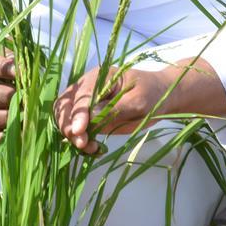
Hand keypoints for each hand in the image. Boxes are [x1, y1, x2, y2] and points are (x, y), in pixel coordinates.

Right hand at [0, 53, 15, 147]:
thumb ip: (19, 60)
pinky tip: (16, 130)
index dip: (0, 68)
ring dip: (4, 116)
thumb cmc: (16, 71)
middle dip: (3, 95)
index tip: (19, 72)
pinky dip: (0, 137)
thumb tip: (25, 69)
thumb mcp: (17, 60)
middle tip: (21, 95)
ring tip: (23, 113)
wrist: (16, 90)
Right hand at [52, 61, 225, 155]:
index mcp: (98, 77)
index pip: (81, 96)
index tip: (79, 131)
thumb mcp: (139, 101)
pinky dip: (79, 140)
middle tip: (82, 143)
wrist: (160, 98)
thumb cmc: (152, 94)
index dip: (77, 113)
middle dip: (69, 125)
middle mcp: (87, 88)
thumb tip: (90, 116)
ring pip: (65, 118)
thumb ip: (115, 108)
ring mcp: (86, 103)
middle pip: (65, 106)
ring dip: (72, 135)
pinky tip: (92, 148)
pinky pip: (76, 129)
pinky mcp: (89, 117)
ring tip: (88, 147)